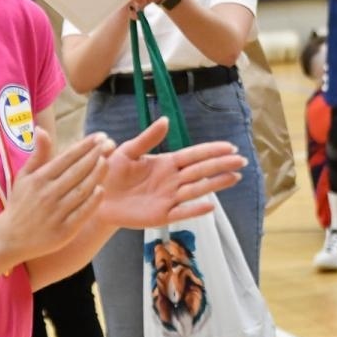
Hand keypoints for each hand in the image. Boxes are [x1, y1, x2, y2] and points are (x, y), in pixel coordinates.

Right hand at [0, 128, 112, 260]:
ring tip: (108, 161)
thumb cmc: (20, 203)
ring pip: (82, 190)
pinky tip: (101, 189)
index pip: (67, 157)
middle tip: (111, 143)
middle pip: (77, 171)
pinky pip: (82, 213)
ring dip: (97, 174)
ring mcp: (56, 213)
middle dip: (96, 155)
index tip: (100, 136)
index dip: (85, 145)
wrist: (11, 237)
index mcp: (39, 179)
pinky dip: (93, 200)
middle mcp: (48, 194)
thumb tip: (41, 129)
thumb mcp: (24, 177)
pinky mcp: (64, 230)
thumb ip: (37, 154)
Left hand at [98, 118, 245, 227]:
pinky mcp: (159, 216)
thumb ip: (147, 138)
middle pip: (200, 171)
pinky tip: (211, 205)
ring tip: (235, 178)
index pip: (193, 155)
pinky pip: (180, 212)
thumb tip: (167, 120)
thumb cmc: (109, 172)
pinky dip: (194, 209)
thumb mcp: (127, 152)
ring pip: (196, 190)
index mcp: (165, 163)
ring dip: (215, 184)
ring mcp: (167, 199)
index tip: (230, 147)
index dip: (211, 151)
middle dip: (221, 165)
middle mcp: (171, 181)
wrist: (95, 197)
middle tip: (242, 161)